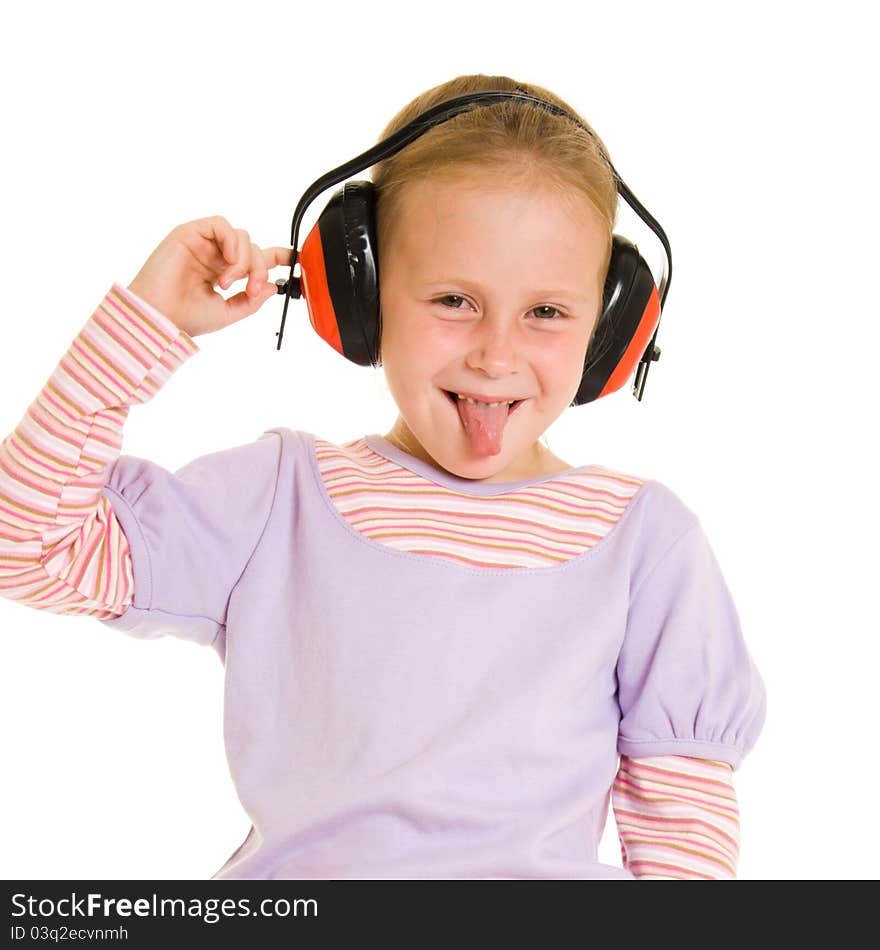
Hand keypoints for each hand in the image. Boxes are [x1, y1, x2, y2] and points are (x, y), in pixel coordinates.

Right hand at [127, 216, 292, 337]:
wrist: (158, 317)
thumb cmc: (184, 317)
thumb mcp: (228, 313)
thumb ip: (251, 301)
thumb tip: (272, 286)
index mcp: (223, 273)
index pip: (254, 257)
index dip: (277, 256)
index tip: (294, 258)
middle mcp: (215, 257)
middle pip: (252, 248)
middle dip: (258, 268)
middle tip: (250, 289)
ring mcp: (203, 245)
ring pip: (241, 236)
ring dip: (244, 259)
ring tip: (230, 282)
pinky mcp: (189, 233)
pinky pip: (221, 224)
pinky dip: (231, 241)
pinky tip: (227, 262)